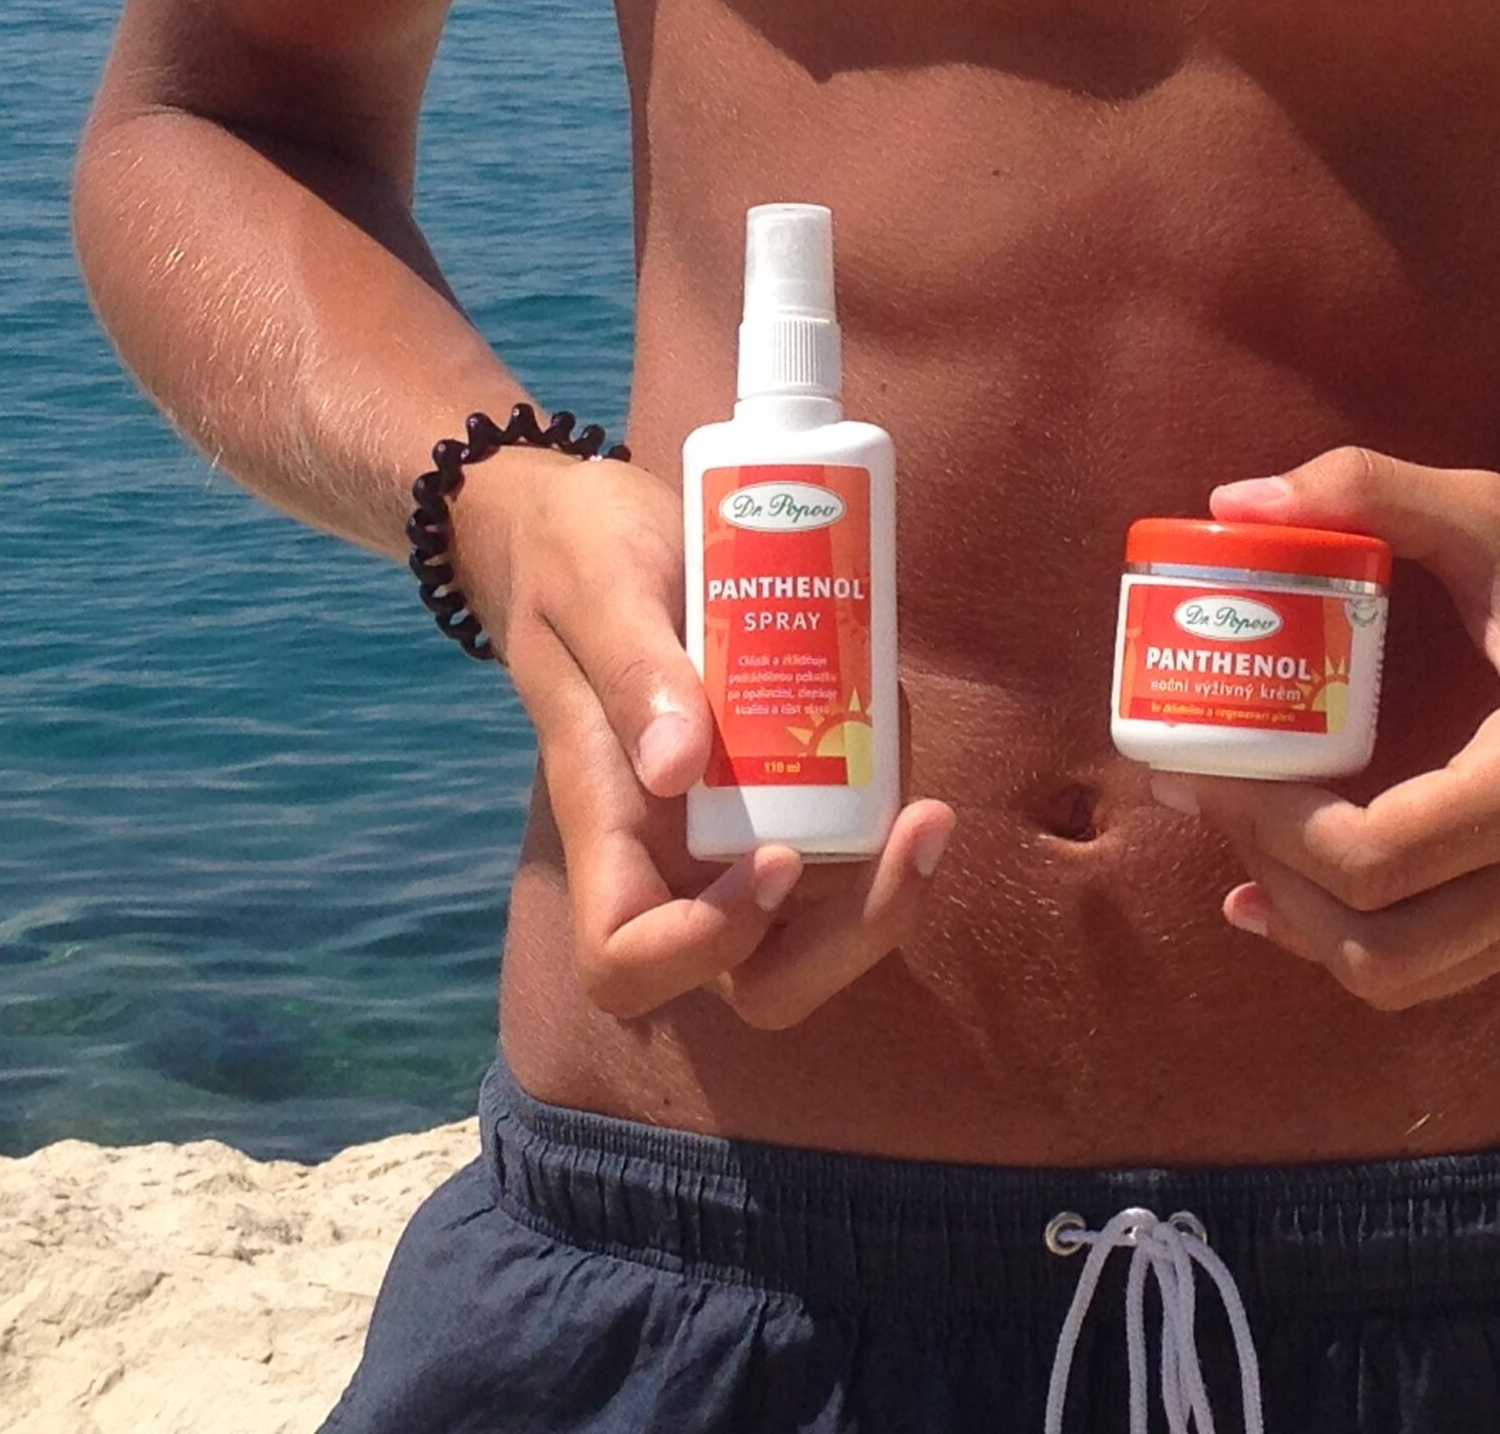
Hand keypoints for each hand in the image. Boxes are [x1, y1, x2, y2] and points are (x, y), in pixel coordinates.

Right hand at [452, 448, 953, 1025]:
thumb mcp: (597, 584)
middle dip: (852, 936)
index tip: (775, 862)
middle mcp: (673, 855)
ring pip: (819, 925)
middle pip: (757, 979)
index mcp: (606, 827)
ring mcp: (732, 831)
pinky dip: (885, 798)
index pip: (628, 960)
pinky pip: (847, 833)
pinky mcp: (782, 787)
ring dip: (888, 881)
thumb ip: (632, 669)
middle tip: (918, 831)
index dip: (702, 947)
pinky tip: (892, 714)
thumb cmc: (577, 550)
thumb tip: (679, 769)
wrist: (593, 519)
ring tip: (922, 795)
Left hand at [1151, 447, 1499, 1010]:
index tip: (1208, 758)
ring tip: (1242, 829)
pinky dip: (1353, 933)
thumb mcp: (1499, 512)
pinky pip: (1438, 964)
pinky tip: (1283, 884)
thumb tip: (1233, 500)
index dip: (1267, 824)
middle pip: (1378, 946)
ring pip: (1402, 976)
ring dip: (1305, 919)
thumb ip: (1368, 489)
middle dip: (1272, 879)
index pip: (1376, 857)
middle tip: (1209, 792)